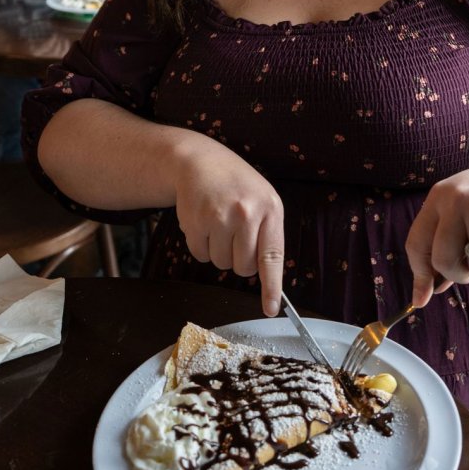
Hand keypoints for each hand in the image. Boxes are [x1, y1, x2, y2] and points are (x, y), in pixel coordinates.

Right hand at [171, 138, 284, 316]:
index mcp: (270, 209)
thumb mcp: (262, 200)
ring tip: (219, 223)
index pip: (272, 257)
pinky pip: (200, 255)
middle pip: (243, 267)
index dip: (271, 287)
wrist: (201, 161)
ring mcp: (220, 217)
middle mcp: (247, 213)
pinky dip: (201, 245)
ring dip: (218, 251)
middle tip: (235, 234)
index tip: (271, 308)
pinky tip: (204, 222)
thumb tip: (265, 275)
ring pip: (220, 263)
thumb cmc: (236, 185)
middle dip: (238, 258)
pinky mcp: (196, 221)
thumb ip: (267, 233)